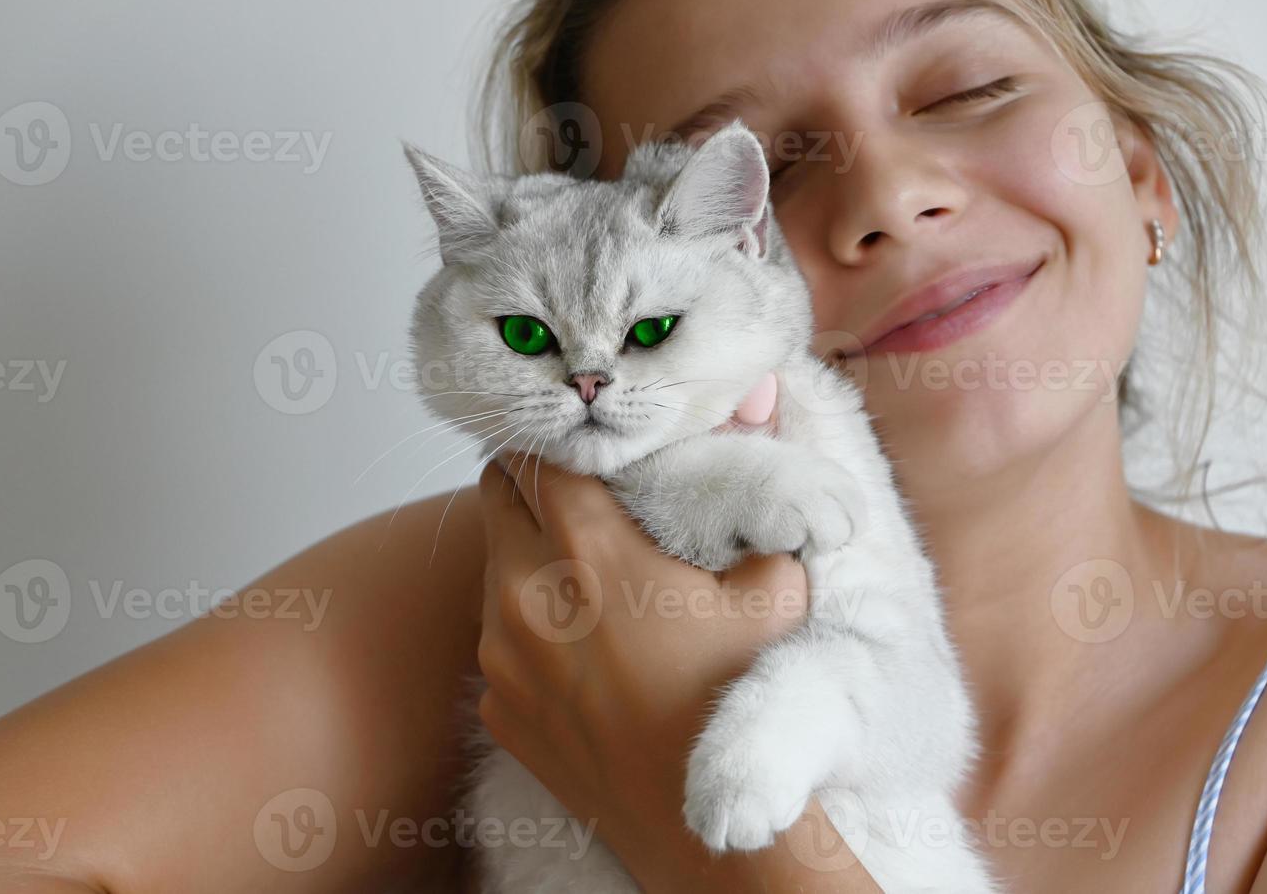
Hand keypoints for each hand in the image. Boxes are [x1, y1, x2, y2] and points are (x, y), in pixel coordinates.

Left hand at [474, 374, 807, 883]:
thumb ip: (761, 514)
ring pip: (491, 563)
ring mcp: (500, 652)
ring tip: (586, 580)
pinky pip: (494, 635)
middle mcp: (525, 593)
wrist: (699, 821)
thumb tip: (755, 460)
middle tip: (578, 497)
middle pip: (497, 493)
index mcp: (589, 552)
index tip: (589, 453)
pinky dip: (524, 625)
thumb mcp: (774, 594)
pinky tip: (578, 649)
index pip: (539, 455)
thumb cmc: (736, 700)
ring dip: (527, 554)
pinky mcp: (494, 701)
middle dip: (533, 485)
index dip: (564, 446)